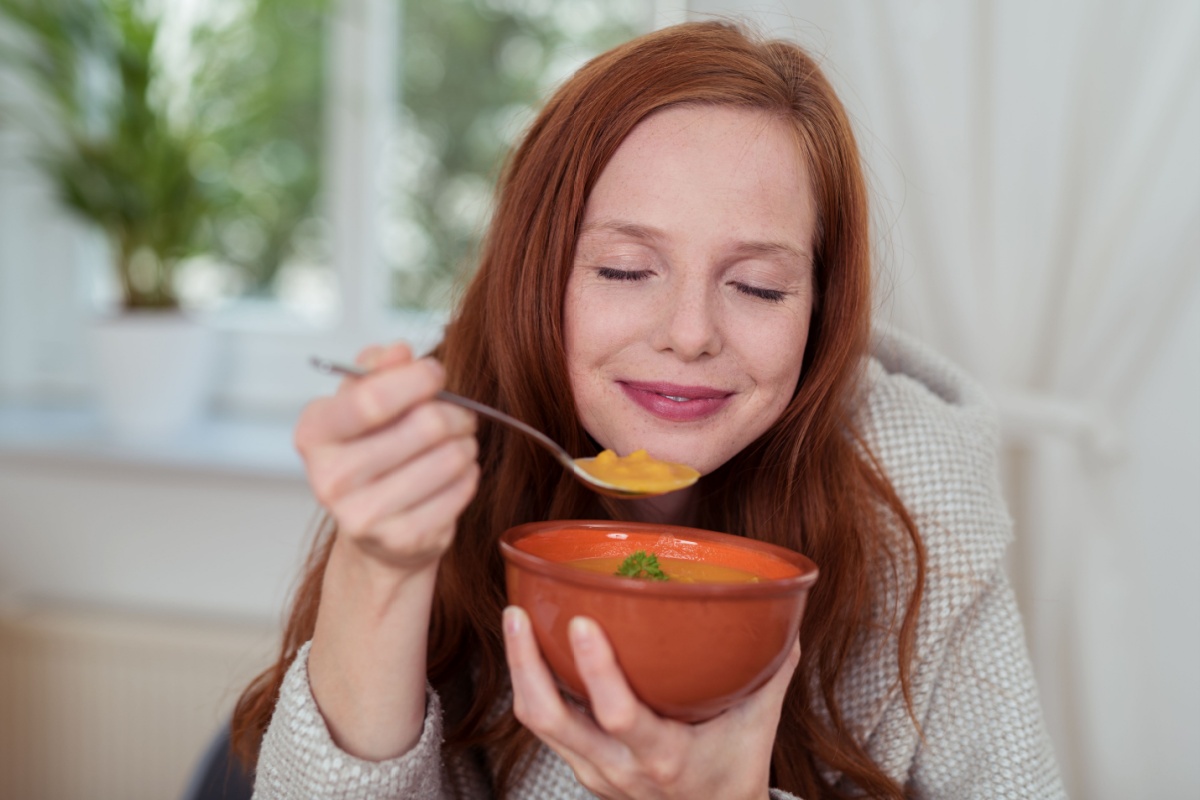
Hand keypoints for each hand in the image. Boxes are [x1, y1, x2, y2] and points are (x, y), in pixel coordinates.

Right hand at [296, 342, 479, 575]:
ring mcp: (364, 515)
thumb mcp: (362, 402)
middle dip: (456, 412)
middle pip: (425, 426)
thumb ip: (377, 369)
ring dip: (465, 443)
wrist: (374, 531)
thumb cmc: (372, 451)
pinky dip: (469, 474)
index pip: (372, 398)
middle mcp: (330, 478)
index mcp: (315, 433)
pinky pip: (461, 489)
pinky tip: (455, 474)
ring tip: (457, 443)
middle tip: (460, 414)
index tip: (435, 373)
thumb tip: (398, 352)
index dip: (417, 379)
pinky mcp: (403, 541)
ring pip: (451, 457)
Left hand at [503, 606, 799, 799]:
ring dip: (521, 670)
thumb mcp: (757, 727)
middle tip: (518, 613)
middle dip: (526, 664)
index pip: (618, 716)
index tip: (583, 621)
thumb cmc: (733, 771)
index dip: (596, 670)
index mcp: (664, 758)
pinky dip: (534, 684)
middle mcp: (618, 768)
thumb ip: (771, 671)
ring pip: (538, 722)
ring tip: (516, 619)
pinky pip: (545, 725)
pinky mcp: (580, 766)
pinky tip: (533, 646)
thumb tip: (783, 613)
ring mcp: (592, 770)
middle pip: (551, 719)